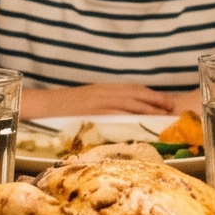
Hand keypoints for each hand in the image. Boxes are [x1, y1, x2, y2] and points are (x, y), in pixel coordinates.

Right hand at [21, 83, 182, 118]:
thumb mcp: (87, 101)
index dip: (152, 94)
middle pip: (135, 95)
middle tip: (171, 110)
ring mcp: (98, 103)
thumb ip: (105, 103)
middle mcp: (103, 93)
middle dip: (155, 102)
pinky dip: (130, 119)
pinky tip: (141, 125)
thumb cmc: (64, 108)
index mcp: (103, 88)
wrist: (43, 106)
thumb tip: (123, 113)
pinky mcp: (92, 113)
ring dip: (148, 111)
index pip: (133, 88)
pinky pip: (115, 115)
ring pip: (129, 104)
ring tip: (163, 118)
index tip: (167, 102)